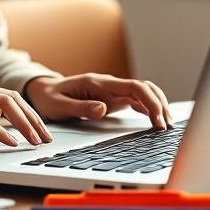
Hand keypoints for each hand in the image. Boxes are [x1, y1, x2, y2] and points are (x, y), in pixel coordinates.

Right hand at [0, 75, 53, 148]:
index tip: (41, 130)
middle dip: (33, 119)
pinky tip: (11, 143)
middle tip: (46, 138)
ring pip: (2, 106)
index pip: (8, 95)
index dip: (29, 113)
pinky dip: (1, 131)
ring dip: (23, 125)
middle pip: (12, 98)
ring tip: (34, 142)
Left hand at [23, 74, 172, 129]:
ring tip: (166, 125)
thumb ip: (81, 108)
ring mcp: (112, 91)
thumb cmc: (50, 98)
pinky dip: (148, 109)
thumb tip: (103, 109)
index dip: (150, 102)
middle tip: (166, 127)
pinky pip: (136, 100)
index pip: (134, 87)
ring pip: (143, 93)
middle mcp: (109, 85)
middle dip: (159, 105)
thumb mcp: (59, 106)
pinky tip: (155, 122)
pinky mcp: (112, 99)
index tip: (157, 120)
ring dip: (157, 106)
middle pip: (144, 88)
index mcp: (98, 83)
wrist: (43, 91)